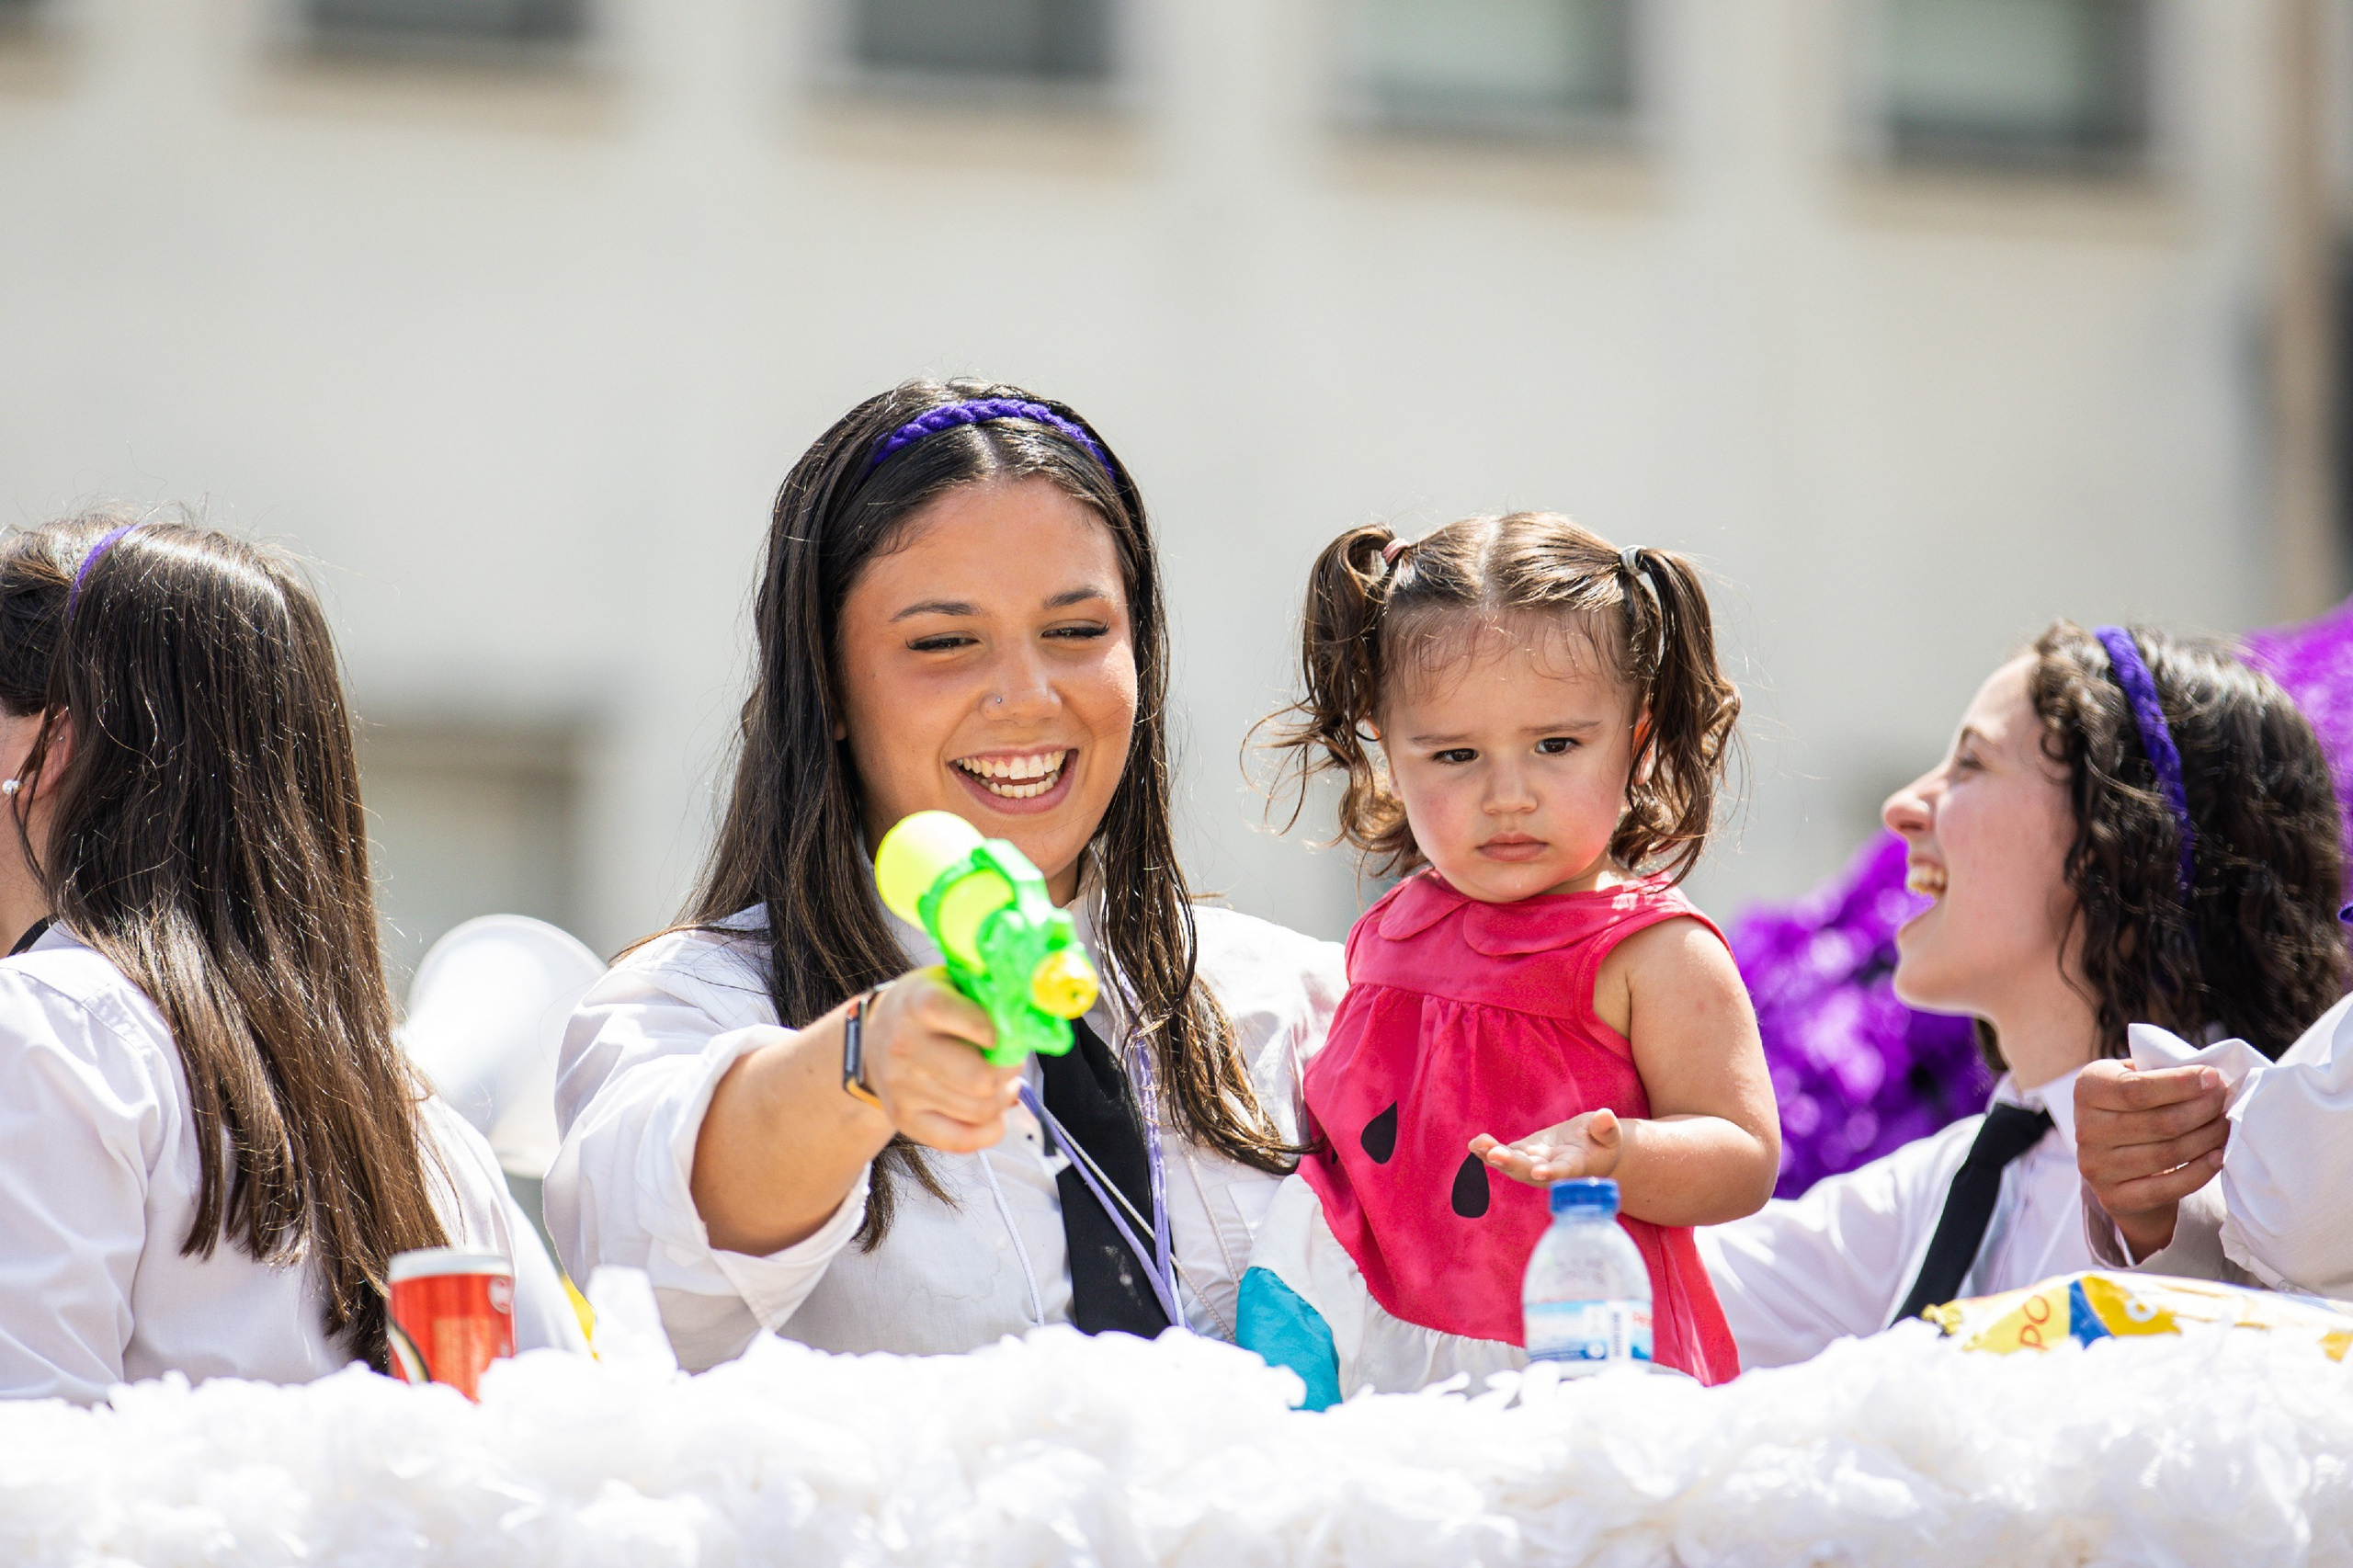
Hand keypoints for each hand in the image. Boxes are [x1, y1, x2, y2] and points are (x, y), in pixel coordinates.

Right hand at [858, 968, 1024, 1153]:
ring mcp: (902, 1087)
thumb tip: (1031, 1015)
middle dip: (1010, 1071)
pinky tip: (993, 1112)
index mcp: (917, 1004)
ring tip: (1002, 1081)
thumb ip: (985, 991)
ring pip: (979, 1110)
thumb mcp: (948, 982)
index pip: (951, 1014)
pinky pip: (960, 1140)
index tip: (1008, 1030)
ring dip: (1004, 1097)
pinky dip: (988, 1131)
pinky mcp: (904, 1119)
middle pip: (979, 1078)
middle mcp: (904, 1047)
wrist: (875, 1038)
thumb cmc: (925, 1008)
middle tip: (1013, 1060)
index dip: (992, 1027)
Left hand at [1470, 1108, 1621, 1186]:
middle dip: (1512, 1163)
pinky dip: (1488, 1150)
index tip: (1539, 1173)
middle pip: (1530, 1171)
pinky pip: (1505, 1154)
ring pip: (1513, 1164)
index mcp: (1576, 1168)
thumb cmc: (1603, 1143)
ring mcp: (1535, 1164)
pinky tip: (1475, 1143)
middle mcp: (1551, 1171)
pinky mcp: (1524, 1154)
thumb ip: (1606, 1129)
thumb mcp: (1611, 1135)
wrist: (1590, 1153)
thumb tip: (1605, 1116)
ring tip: (1477, 1145)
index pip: (1563, 1171)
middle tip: (1495, 1155)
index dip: (1552, 1173)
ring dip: (1494, 1156)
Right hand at [2074, 1058, 2228, 1258]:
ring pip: (2169, 1153)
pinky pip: (2167, 1187)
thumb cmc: (2135, 1108)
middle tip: (2225, 1101)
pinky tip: (2218, 1156)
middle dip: (2203, 1109)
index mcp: (2088, 1089)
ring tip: (2226, 1125)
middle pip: (2159, 1122)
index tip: (2213, 1077)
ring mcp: (2097, 1166)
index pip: (2134, 1089)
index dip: (2179, 1084)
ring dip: (2208, 1138)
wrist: (2114, 1159)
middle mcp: (2086, 1129)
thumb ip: (2161, 1072)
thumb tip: (2209, 1076)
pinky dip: (2200, 1171)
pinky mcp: (2113, 1197)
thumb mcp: (2135, 1078)